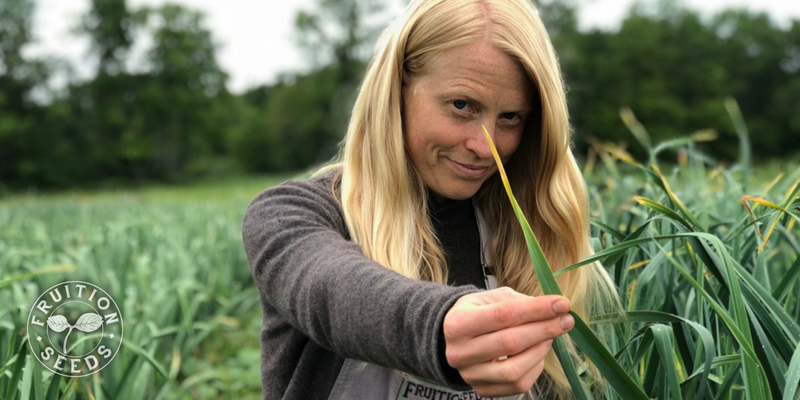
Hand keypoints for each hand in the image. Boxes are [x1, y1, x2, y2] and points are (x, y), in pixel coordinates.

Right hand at [443, 287, 573, 396]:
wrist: (455, 338)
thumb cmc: (478, 313)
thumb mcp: (492, 298)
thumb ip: (520, 302)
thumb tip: (554, 310)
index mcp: (457, 323)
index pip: (503, 315)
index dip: (536, 310)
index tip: (562, 304)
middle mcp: (459, 352)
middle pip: (510, 343)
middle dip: (544, 330)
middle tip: (566, 320)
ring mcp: (470, 375)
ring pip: (514, 371)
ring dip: (540, 351)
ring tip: (550, 336)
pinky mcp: (482, 390)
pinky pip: (517, 385)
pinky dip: (535, 368)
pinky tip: (538, 352)